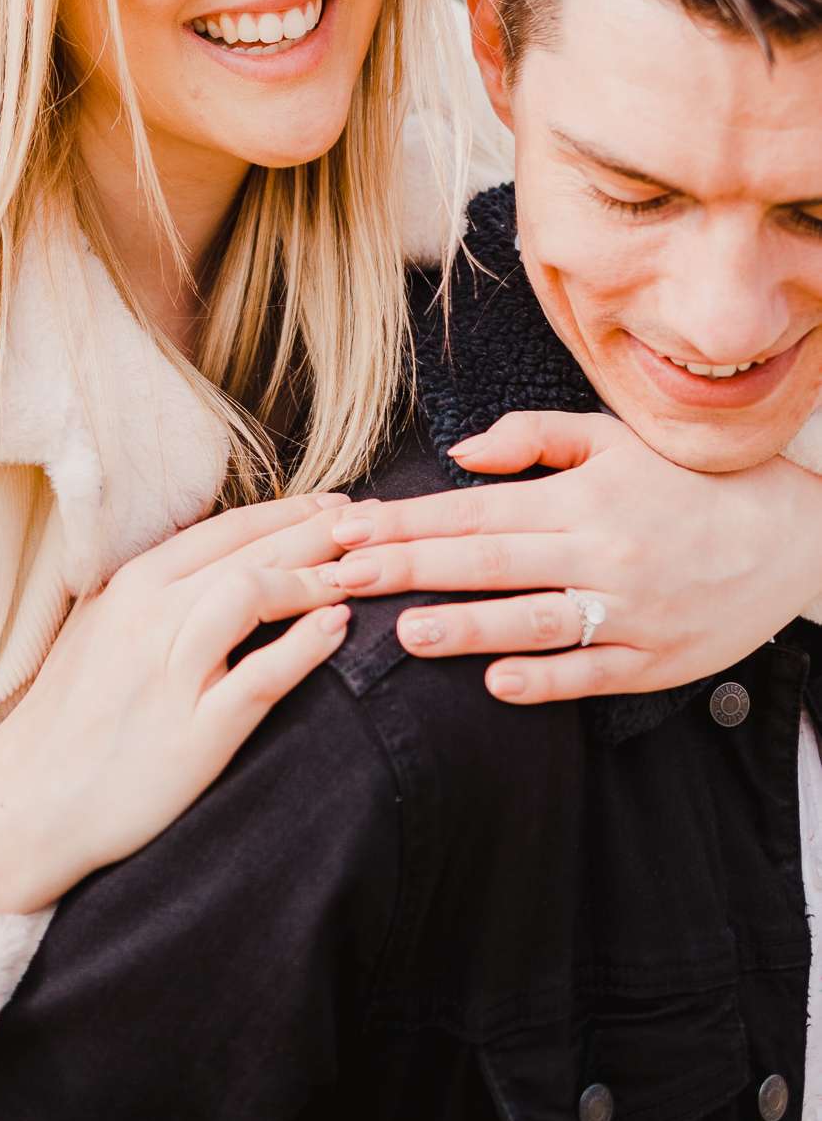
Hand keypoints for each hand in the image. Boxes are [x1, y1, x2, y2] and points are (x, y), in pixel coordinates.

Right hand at [0, 494, 354, 937]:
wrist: (31, 801)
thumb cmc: (69, 716)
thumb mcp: (101, 628)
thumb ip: (152, 589)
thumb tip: (210, 554)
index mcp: (132, 584)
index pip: (226, 529)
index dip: (289, 511)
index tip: (335, 506)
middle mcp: (151, 616)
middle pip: (250, 552)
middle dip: (318, 532)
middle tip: (374, 524)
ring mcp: (171, 673)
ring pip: (253, 597)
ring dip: (316, 576)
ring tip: (365, 570)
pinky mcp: (193, 733)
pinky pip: (259, 679)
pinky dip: (303, 648)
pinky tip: (337, 628)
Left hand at [323, 411, 821, 704]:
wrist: (792, 535)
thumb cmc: (688, 482)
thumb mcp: (614, 440)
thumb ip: (533, 437)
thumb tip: (458, 454)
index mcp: (581, 497)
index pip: (477, 509)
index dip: (409, 520)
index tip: (348, 529)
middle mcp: (601, 551)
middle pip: (490, 561)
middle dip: (411, 568)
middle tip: (343, 576)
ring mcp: (630, 609)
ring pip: (536, 621)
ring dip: (468, 627)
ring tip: (405, 632)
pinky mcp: (657, 660)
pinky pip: (592, 673)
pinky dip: (546, 681)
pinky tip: (496, 683)